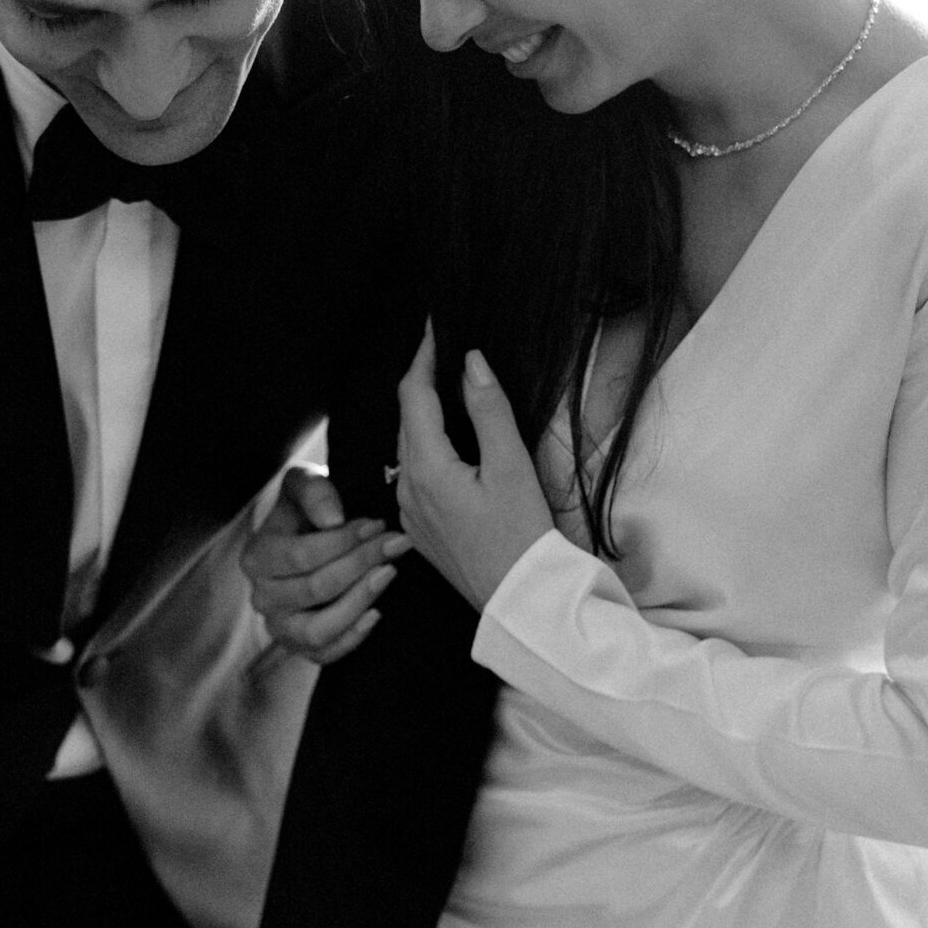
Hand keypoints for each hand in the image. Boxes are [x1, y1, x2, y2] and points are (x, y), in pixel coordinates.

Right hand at [243, 464, 409, 664]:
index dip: (343, 541)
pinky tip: (377, 613)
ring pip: (317, 629)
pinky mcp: (300, 647)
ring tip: (389, 573)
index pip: (300, 556)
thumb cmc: (307, 508)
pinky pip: (326, 654)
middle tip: (395, 543)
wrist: (308, 535)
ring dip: (359, 600)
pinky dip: (353, 637)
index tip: (377, 524)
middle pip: (314, 589)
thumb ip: (315, 491)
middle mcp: (261, 597)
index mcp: (256, 557)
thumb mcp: (304, 484)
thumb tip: (334, 521)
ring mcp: (279, 626)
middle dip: (360, 564)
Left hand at [394, 326, 552, 609]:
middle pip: (406, 419)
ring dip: (423, 415)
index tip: (434, 326)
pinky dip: (428, 447)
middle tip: (442, 349)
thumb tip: (469, 361)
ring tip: (447, 387)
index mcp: (425, 467)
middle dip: (421, 381)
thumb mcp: (512, 467)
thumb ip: (488, 410)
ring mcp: (408, 512)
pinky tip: (450, 442)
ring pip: (408, 447)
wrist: (521, 601)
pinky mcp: (419, 529)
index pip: (412, 395)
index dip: (422, 356)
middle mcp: (405, 488)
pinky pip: (414, 475)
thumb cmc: (523, 536)